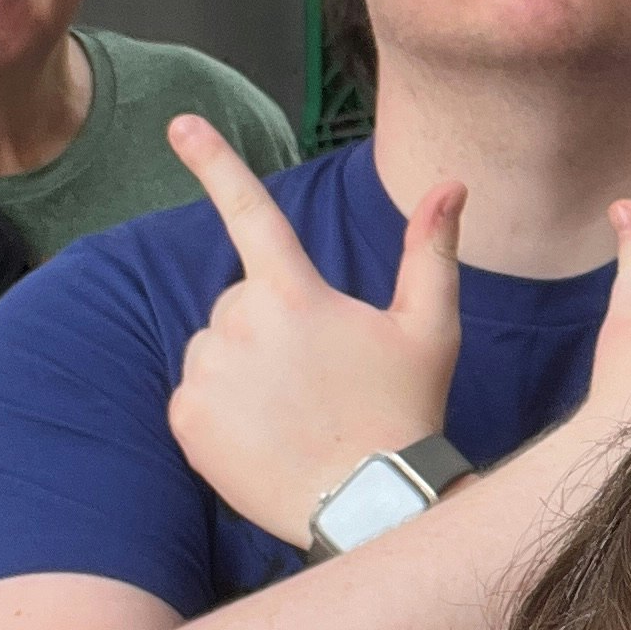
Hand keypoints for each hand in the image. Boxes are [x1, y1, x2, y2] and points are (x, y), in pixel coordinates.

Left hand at [164, 117, 464, 545]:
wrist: (368, 504)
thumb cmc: (404, 411)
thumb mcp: (430, 328)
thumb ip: (432, 249)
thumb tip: (451, 183)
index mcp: (296, 292)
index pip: (250, 211)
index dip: (215, 162)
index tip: (180, 124)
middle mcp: (241, 322)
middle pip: (241, 299)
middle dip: (270, 322)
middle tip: (318, 374)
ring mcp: (208, 371)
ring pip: (215, 346)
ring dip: (244, 366)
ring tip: (293, 411)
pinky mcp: (186, 417)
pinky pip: (194, 394)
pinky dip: (220, 409)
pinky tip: (264, 435)